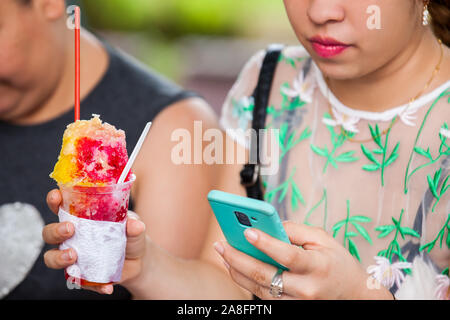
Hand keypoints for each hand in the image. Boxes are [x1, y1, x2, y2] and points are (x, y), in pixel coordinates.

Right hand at [42, 189, 146, 294]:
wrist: (139, 260)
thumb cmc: (131, 234)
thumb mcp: (135, 227)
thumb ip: (134, 224)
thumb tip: (133, 224)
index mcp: (80, 217)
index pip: (60, 206)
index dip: (54, 200)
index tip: (56, 196)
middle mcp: (71, 236)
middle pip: (49, 232)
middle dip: (55, 230)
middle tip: (70, 229)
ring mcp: (74, 256)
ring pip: (51, 258)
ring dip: (58, 258)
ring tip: (74, 256)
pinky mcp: (81, 275)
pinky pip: (79, 282)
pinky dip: (93, 286)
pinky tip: (106, 287)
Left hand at [214, 221, 393, 299]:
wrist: (352, 295)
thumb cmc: (337, 262)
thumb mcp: (323, 239)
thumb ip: (296, 230)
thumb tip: (269, 225)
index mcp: (318, 266)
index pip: (288, 255)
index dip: (266, 244)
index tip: (247, 231)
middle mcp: (306, 288)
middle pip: (266, 276)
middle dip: (239, 258)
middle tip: (221, 244)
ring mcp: (297, 302)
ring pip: (259, 288)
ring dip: (237, 270)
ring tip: (223, 253)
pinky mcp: (289, 309)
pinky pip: (262, 296)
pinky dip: (245, 281)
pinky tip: (235, 266)